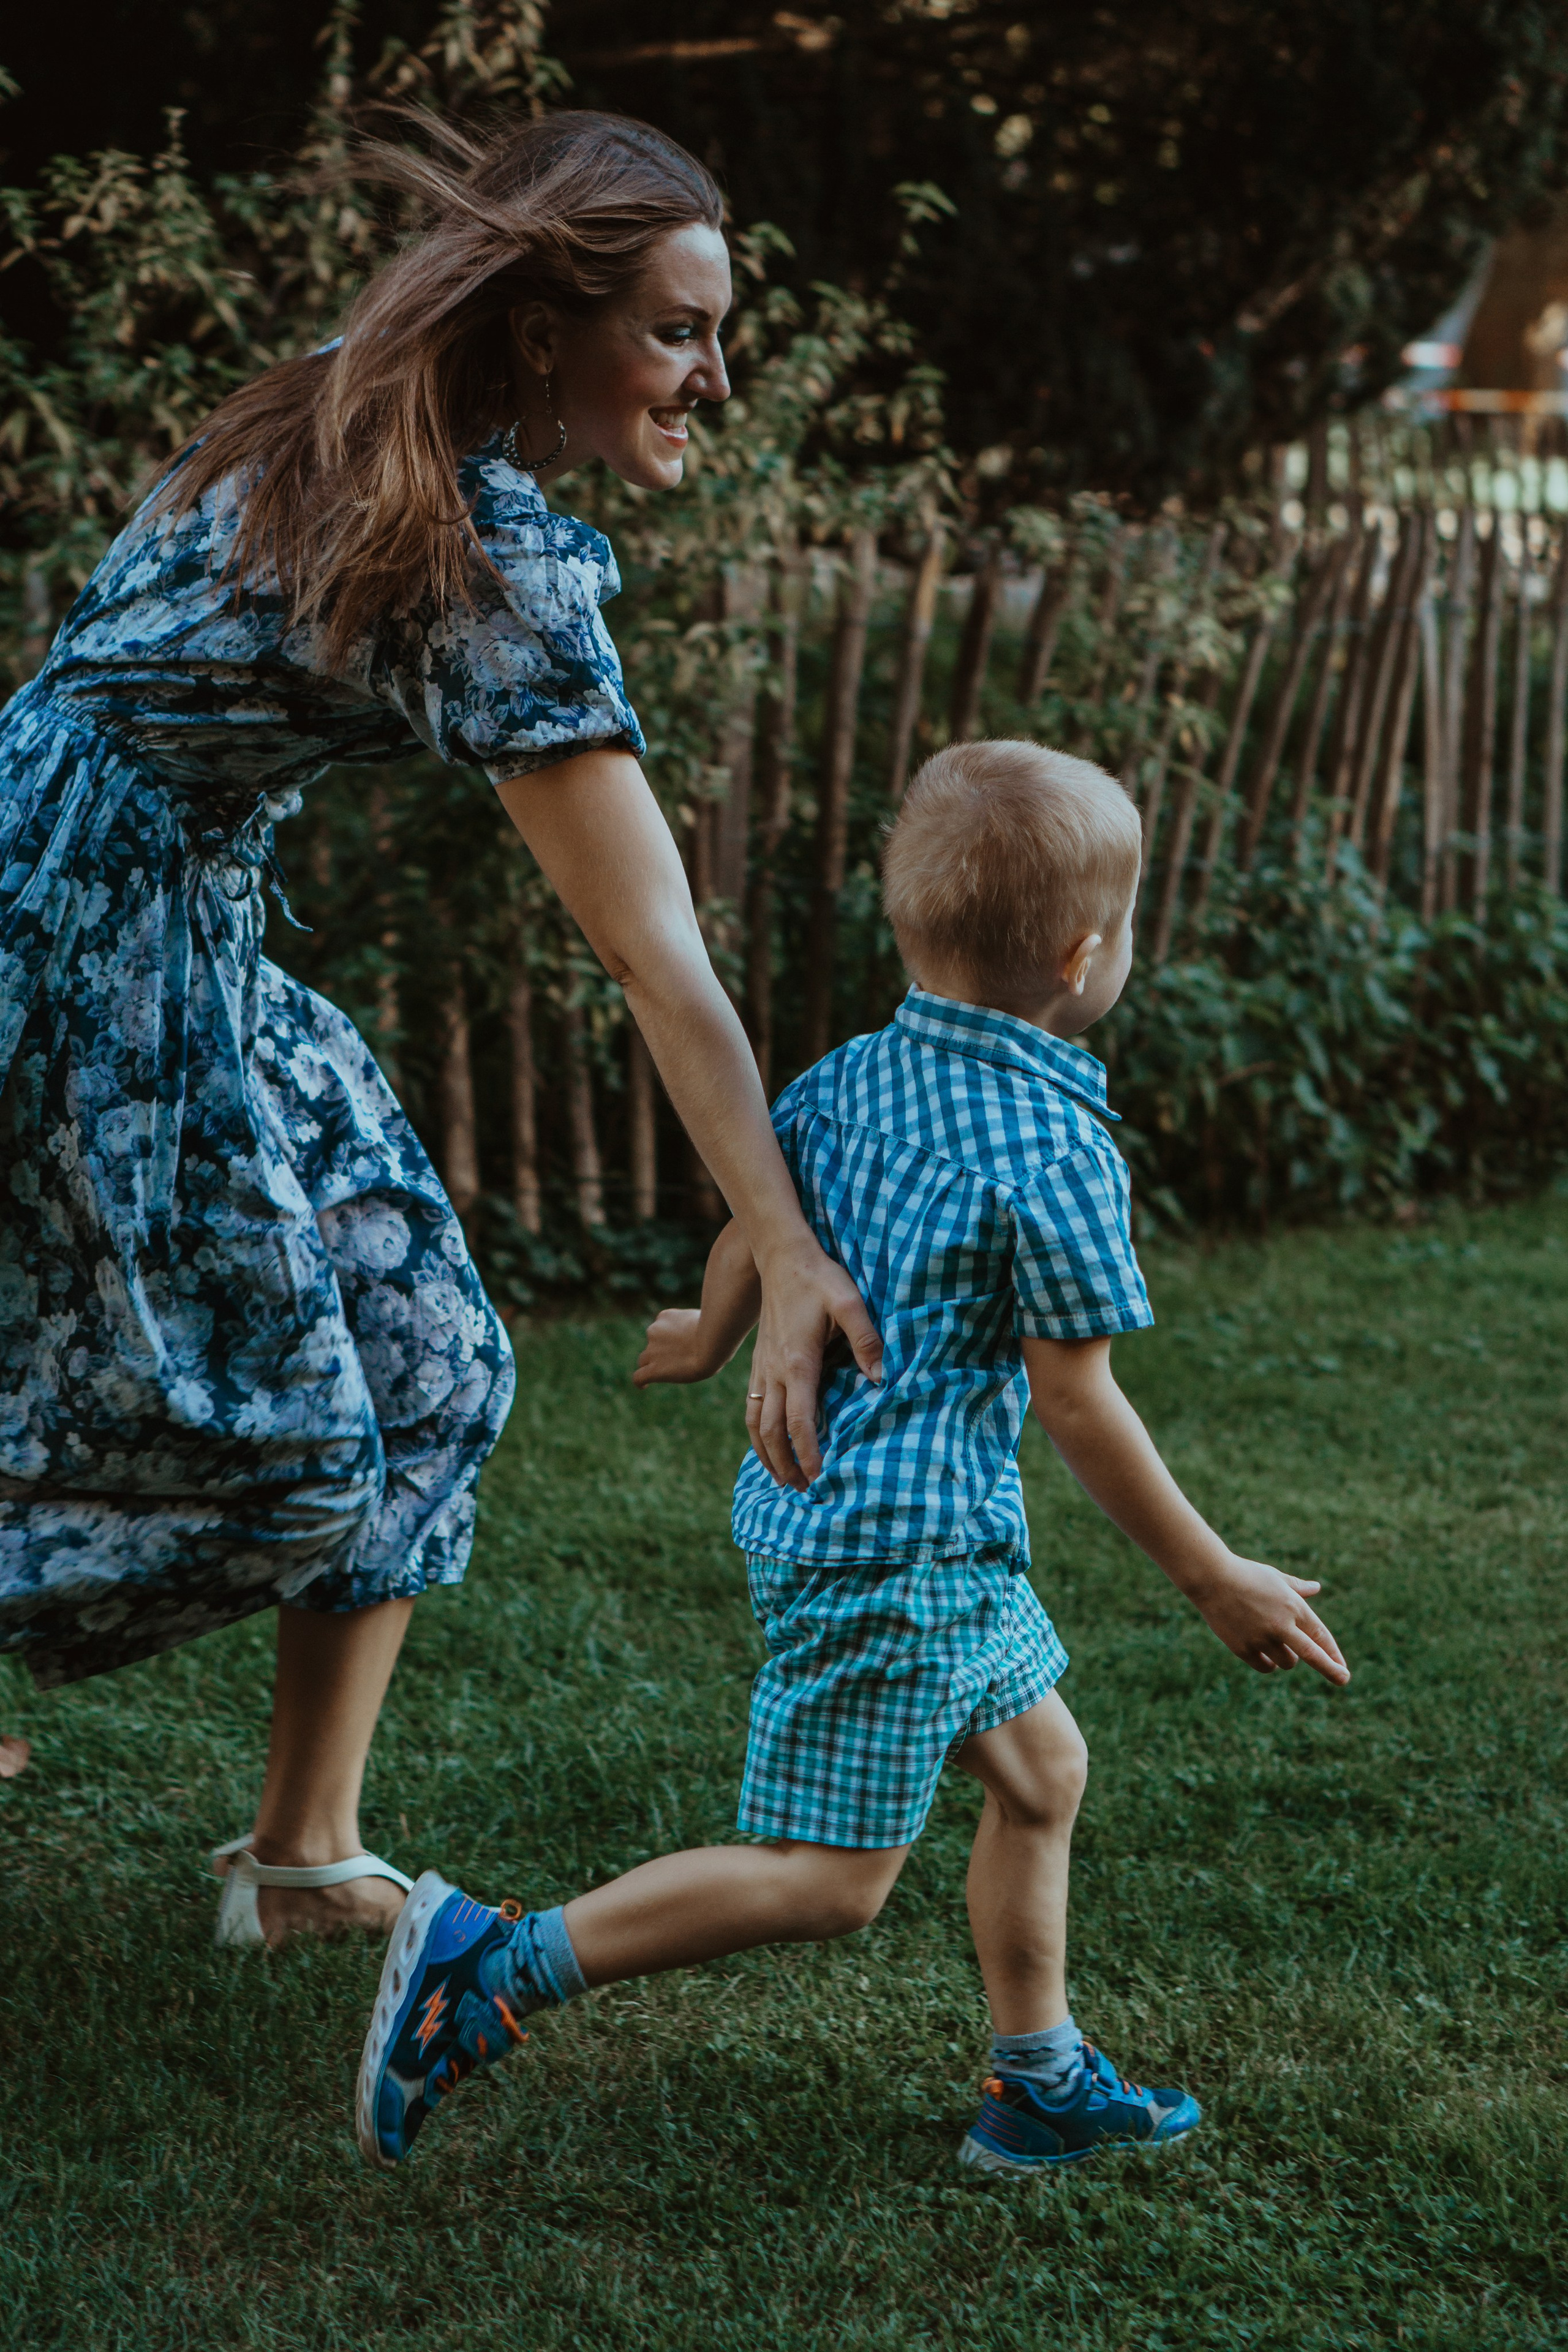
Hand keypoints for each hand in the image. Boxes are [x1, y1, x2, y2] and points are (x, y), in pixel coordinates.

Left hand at [633, 1309, 716, 1387]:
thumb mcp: (706, 1321)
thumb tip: (704, 1336)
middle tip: (681, 1360)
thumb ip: (697, 1327)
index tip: (679, 1346)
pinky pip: (639, 1377)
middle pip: (652, 1344)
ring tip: (671, 1372)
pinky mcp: (654, 1369)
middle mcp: (654, 1331)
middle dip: (662, 1352)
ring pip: (644, 1360)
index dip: (668, 1339)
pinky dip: (641, 1382)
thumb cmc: (719, 1333)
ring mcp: (652, 1351)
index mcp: (665, 1316)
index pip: (660, 1328)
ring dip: (654, 1365)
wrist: (713, 1345)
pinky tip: (644, 1387)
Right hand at [745, 1240, 882, 1490]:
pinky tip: (765, 1445)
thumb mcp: (849, 1302)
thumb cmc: (819, 1278)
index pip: (800, 1419)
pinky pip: (751, 1406)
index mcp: (798, 1362)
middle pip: (772, 1430)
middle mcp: (774, 1370)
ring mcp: (762, 1367)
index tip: (819, 1476)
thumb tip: (881, 1377)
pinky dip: (755, 1433)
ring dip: (766, 1454)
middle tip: (803, 1490)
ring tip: (782, 1479)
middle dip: (786, 1463)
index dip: (808, 1451)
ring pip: (754, 1422)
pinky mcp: (759, 1361)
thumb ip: (866, 1340)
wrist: (780, 1255)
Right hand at [1184, 1553, 1349, 1685]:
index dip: (1334, 1653)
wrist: (1211, 1578)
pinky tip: (1266, 1655)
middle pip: (1313, 1655)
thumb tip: (1316, 1588)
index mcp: (1293, 1606)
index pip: (1321, 1635)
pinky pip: (1266, 1666)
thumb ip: (1297, 1587)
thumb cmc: (1245, 1574)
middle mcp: (1281, 1624)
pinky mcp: (1243, 1648)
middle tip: (1343, 1680)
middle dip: (1331, 1670)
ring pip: (1287, 1662)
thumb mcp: (1275, 1577)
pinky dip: (1269, 1663)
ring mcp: (1262, 1638)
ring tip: (1279, 1645)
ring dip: (1288, 1658)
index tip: (1344, 1669)